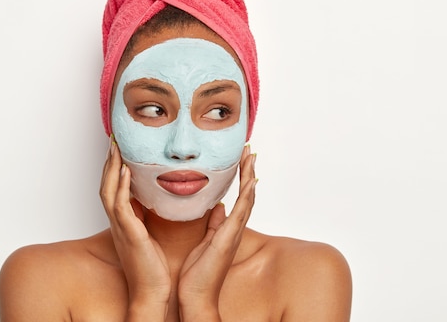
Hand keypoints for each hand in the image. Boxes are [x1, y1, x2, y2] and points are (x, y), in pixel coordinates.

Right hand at [100, 140, 170, 317]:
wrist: (152, 293)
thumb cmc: (155, 268)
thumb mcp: (154, 235)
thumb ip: (155, 216)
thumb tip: (165, 200)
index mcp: (126, 222)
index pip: (116, 188)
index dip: (115, 168)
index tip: (122, 148)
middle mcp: (120, 222)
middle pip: (106, 185)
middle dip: (109, 161)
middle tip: (114, 140)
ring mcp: (121, 228)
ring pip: (107, 191)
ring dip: (110, 167)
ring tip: (116, 147)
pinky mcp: (129, 234)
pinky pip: (119, 206)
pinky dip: (119, 187)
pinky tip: (123, 171)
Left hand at [177, 145, 257, 318]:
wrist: (196, 296)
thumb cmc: (197, 274)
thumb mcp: (204, 242)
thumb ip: (213, 224)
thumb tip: (217, 207)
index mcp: (228, 228)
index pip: (239, 197)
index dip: (242, 177)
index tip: (241, 158)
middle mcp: (235, 228)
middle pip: (248, 193)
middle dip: (249, 171)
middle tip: (249, 149)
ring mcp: (234, 233)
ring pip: (248, 198)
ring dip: (250, 175)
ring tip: (251, 155)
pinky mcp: (229, 238)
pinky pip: (242, 211)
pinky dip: (247, 194)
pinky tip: (250, 179)